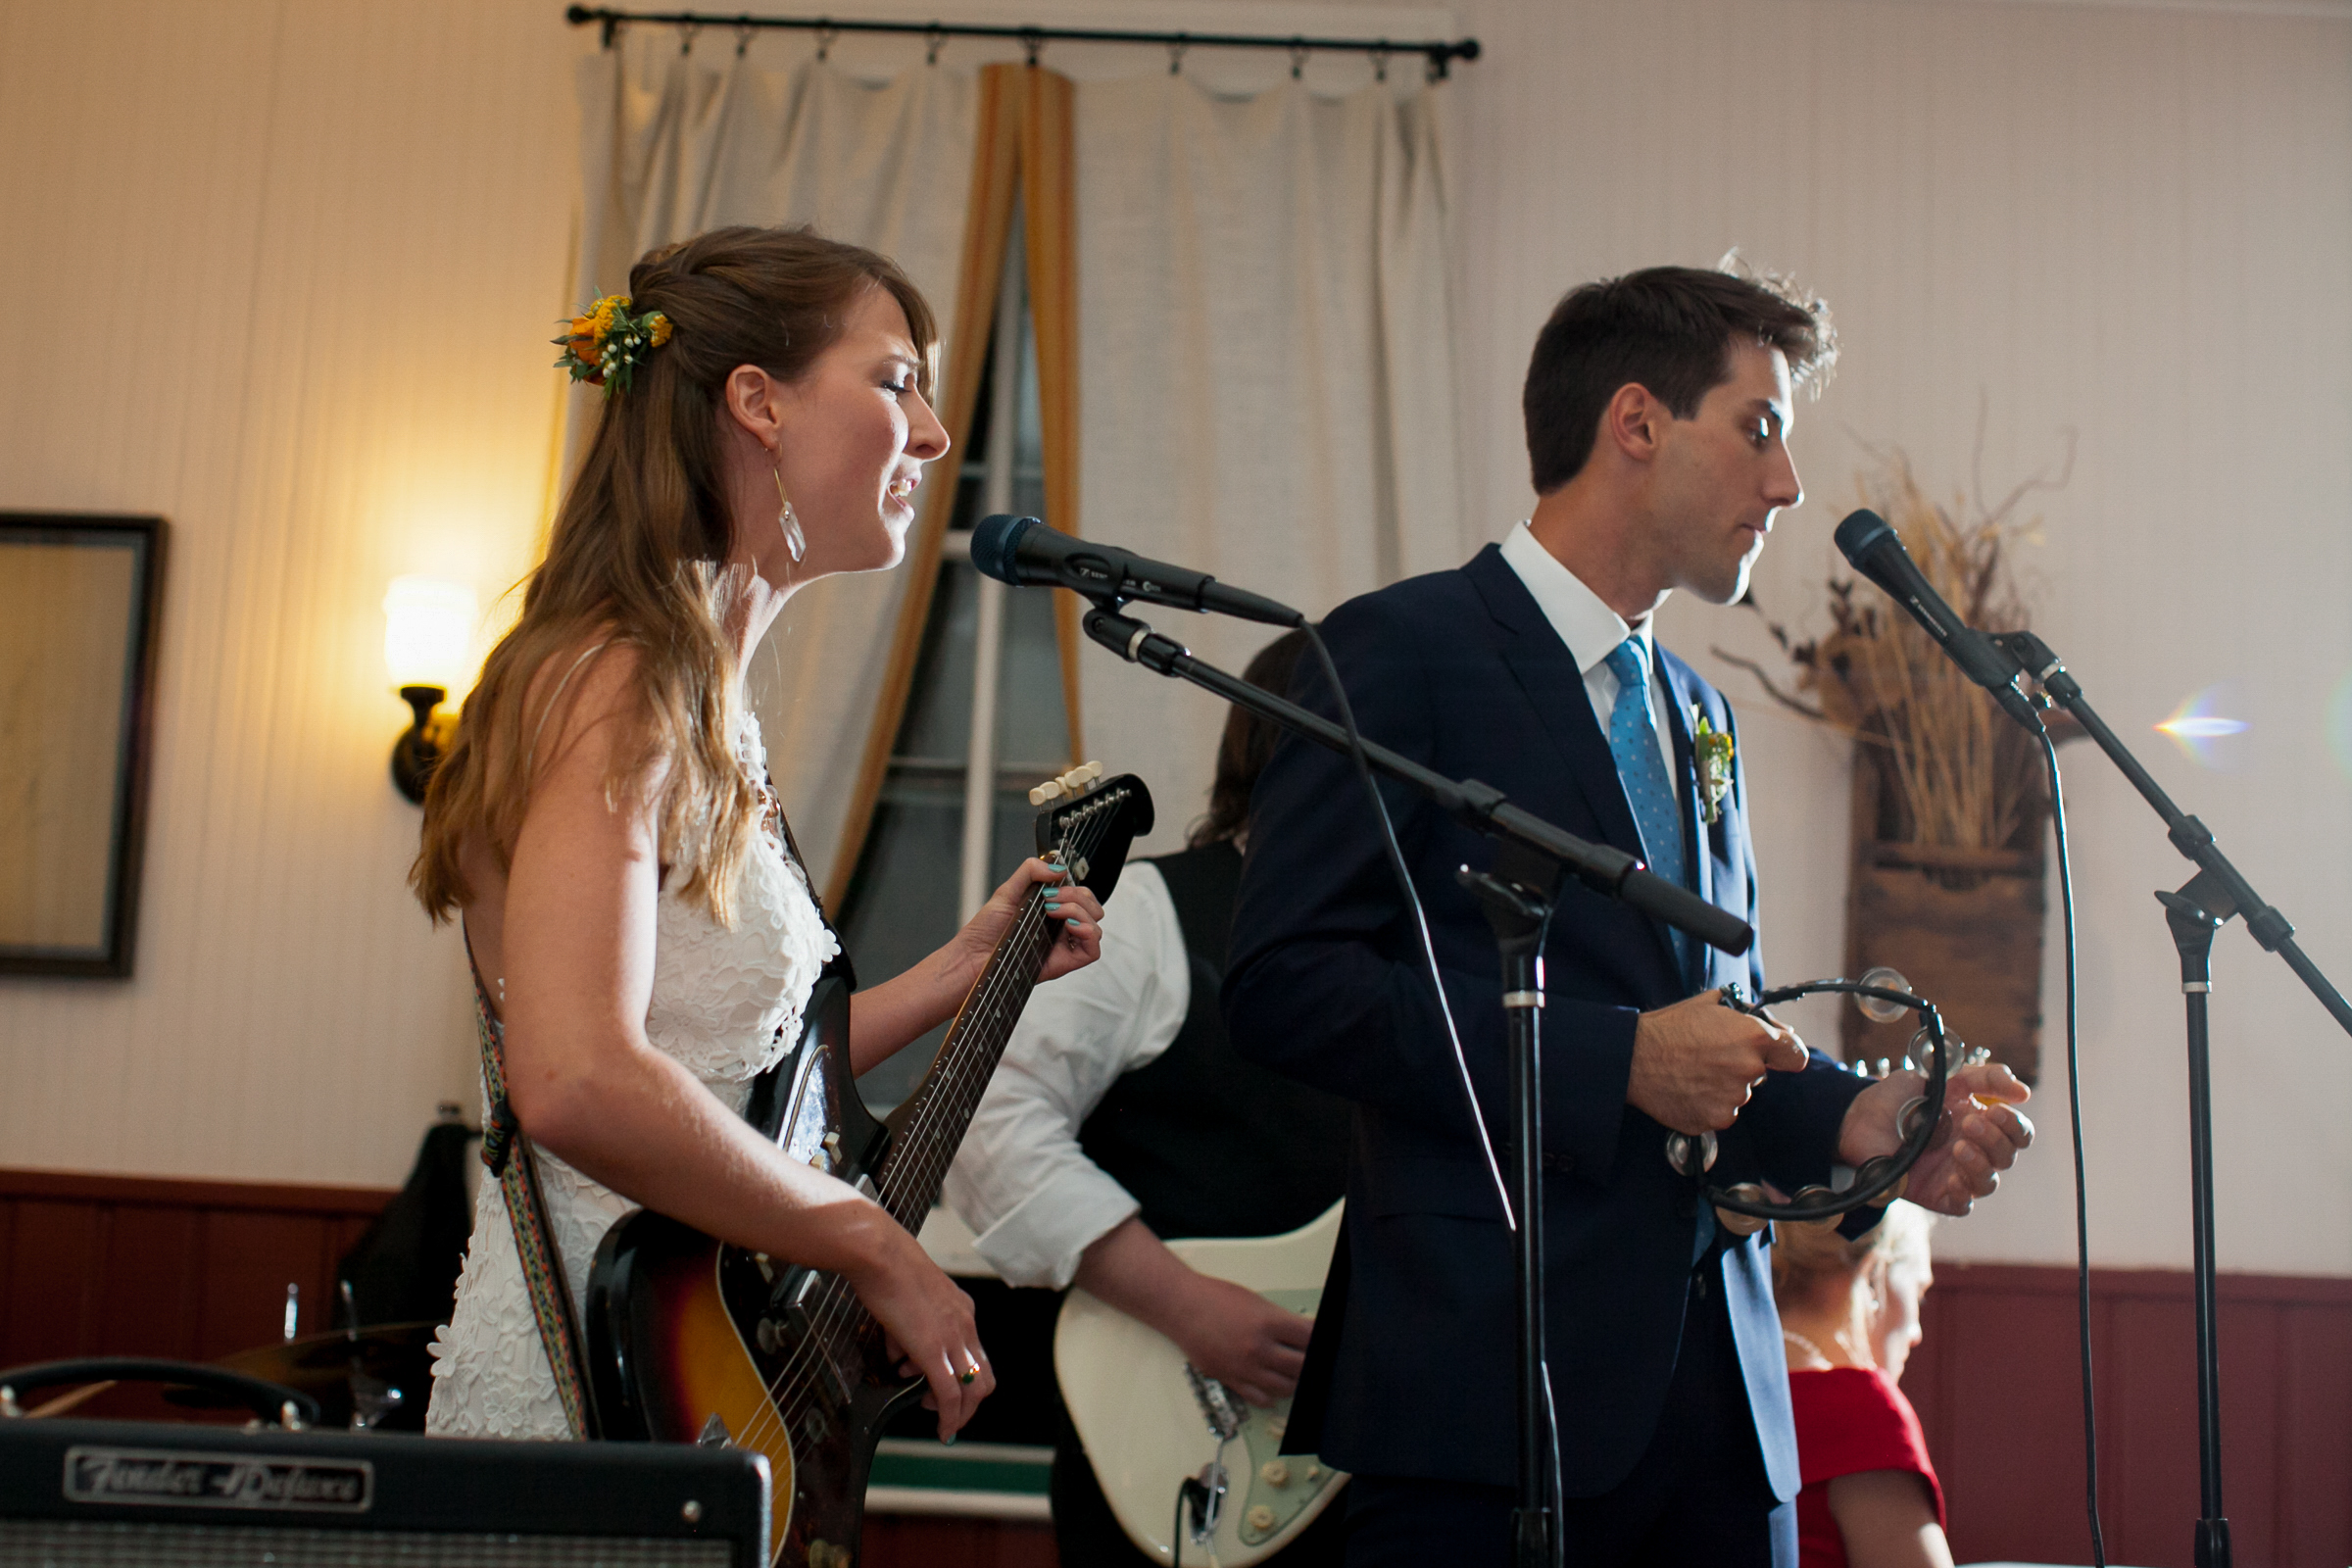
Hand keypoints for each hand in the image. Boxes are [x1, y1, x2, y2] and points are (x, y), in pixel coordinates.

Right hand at [842, 1226, 995, 1438]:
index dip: (963, 1377)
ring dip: (958, 1412)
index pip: (975, 1354)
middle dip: (969, 1402)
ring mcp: (953, 1337)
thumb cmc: (886, 1268)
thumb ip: (909, 1332)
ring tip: (930, 1411)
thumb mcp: (907, 1302)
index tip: (941, 1389)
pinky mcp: (933, 1349)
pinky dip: (949, 1417)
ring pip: (972, 1389)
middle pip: (984, 1376)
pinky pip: (949, 1394)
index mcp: (961, 1310)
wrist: (880, 1253)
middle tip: (946, 1412)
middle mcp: (965, 1324)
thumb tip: (900, 1356)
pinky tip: (941, 1430)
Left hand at [943, 857, 1103, 987]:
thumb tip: (1057, 868)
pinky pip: (1093, 950)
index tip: (1052, 886)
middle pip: (1093, 908)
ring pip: (1096, 925)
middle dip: (1077, 897)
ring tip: (1051, 912)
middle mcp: (1061, 928)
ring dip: (1079, 912)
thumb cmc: (985, 930)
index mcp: (1051, 911)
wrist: (972, 957)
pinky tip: (1069, 926)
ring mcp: (1064, 946)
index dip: (1074, 887)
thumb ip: (1030, 871)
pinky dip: (1088, 933)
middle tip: (1050, 900)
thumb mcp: (1007, 891)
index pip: (1081, 895)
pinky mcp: (1064, 963)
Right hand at [1165, 1275, 1314, 1407]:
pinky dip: (1271, 1397)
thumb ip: (1281, 1320)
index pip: (1310, 1339)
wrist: (1181, 1307)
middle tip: (1312, 1361)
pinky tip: (1274, 1389)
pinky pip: (1259, 1398)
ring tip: (1294, 1373)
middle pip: (1301, 1366)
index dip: (1321, 1342)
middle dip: (1310, 1363)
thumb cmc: (1215, 1298)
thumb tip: (1304, 1334)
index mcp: (1269, 1323)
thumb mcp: (1256, 1301)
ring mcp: (1245, 1367)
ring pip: (1284, 1387)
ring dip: (1294, 1381)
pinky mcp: (1230, 1379)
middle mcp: (1259, 1348)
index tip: (1324, 1344)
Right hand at [1627, 989, 1809, 1133]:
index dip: (1786, 1053)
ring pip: (1739, 1094)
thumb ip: (1749, 1017)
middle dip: (1743, 1066)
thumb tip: (1777, 1030)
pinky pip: (1722, 1113)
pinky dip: (1709, 1104)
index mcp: (1754, 1038)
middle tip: (1712, 1057)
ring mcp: (1733, 1098)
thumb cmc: (1669, 1028)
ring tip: (1694, 1073)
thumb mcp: (1711, 1004)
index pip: (1796, 1054)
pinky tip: (1689, 1089)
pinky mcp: (1716, 1120)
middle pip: (1760, 1074)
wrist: (1632, 1058)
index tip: (1778, 1055)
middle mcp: (1749, 1070)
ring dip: (1724, 1086)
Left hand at [1838, 1061, 2033, 1215]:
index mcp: (1981, 1123)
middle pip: (2007, 1156)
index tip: (1997, 1110)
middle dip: (1995, 1139)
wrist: (1858, 1116)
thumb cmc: (1901, 1097)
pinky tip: (1952, 1177)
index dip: (2014, 1125)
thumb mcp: (1942, 1078)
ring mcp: (1955, 1174)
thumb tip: (2022, 1089)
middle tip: (1971, 1123)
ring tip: (1959, 1146)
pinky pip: (1962, 1204)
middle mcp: (1973, 1151)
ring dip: (1980, 1164)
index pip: (2017, 1133)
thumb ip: (1982, 1078)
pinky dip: (1964, 1193)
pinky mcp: (1936, 1195)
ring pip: (1988, 1182)